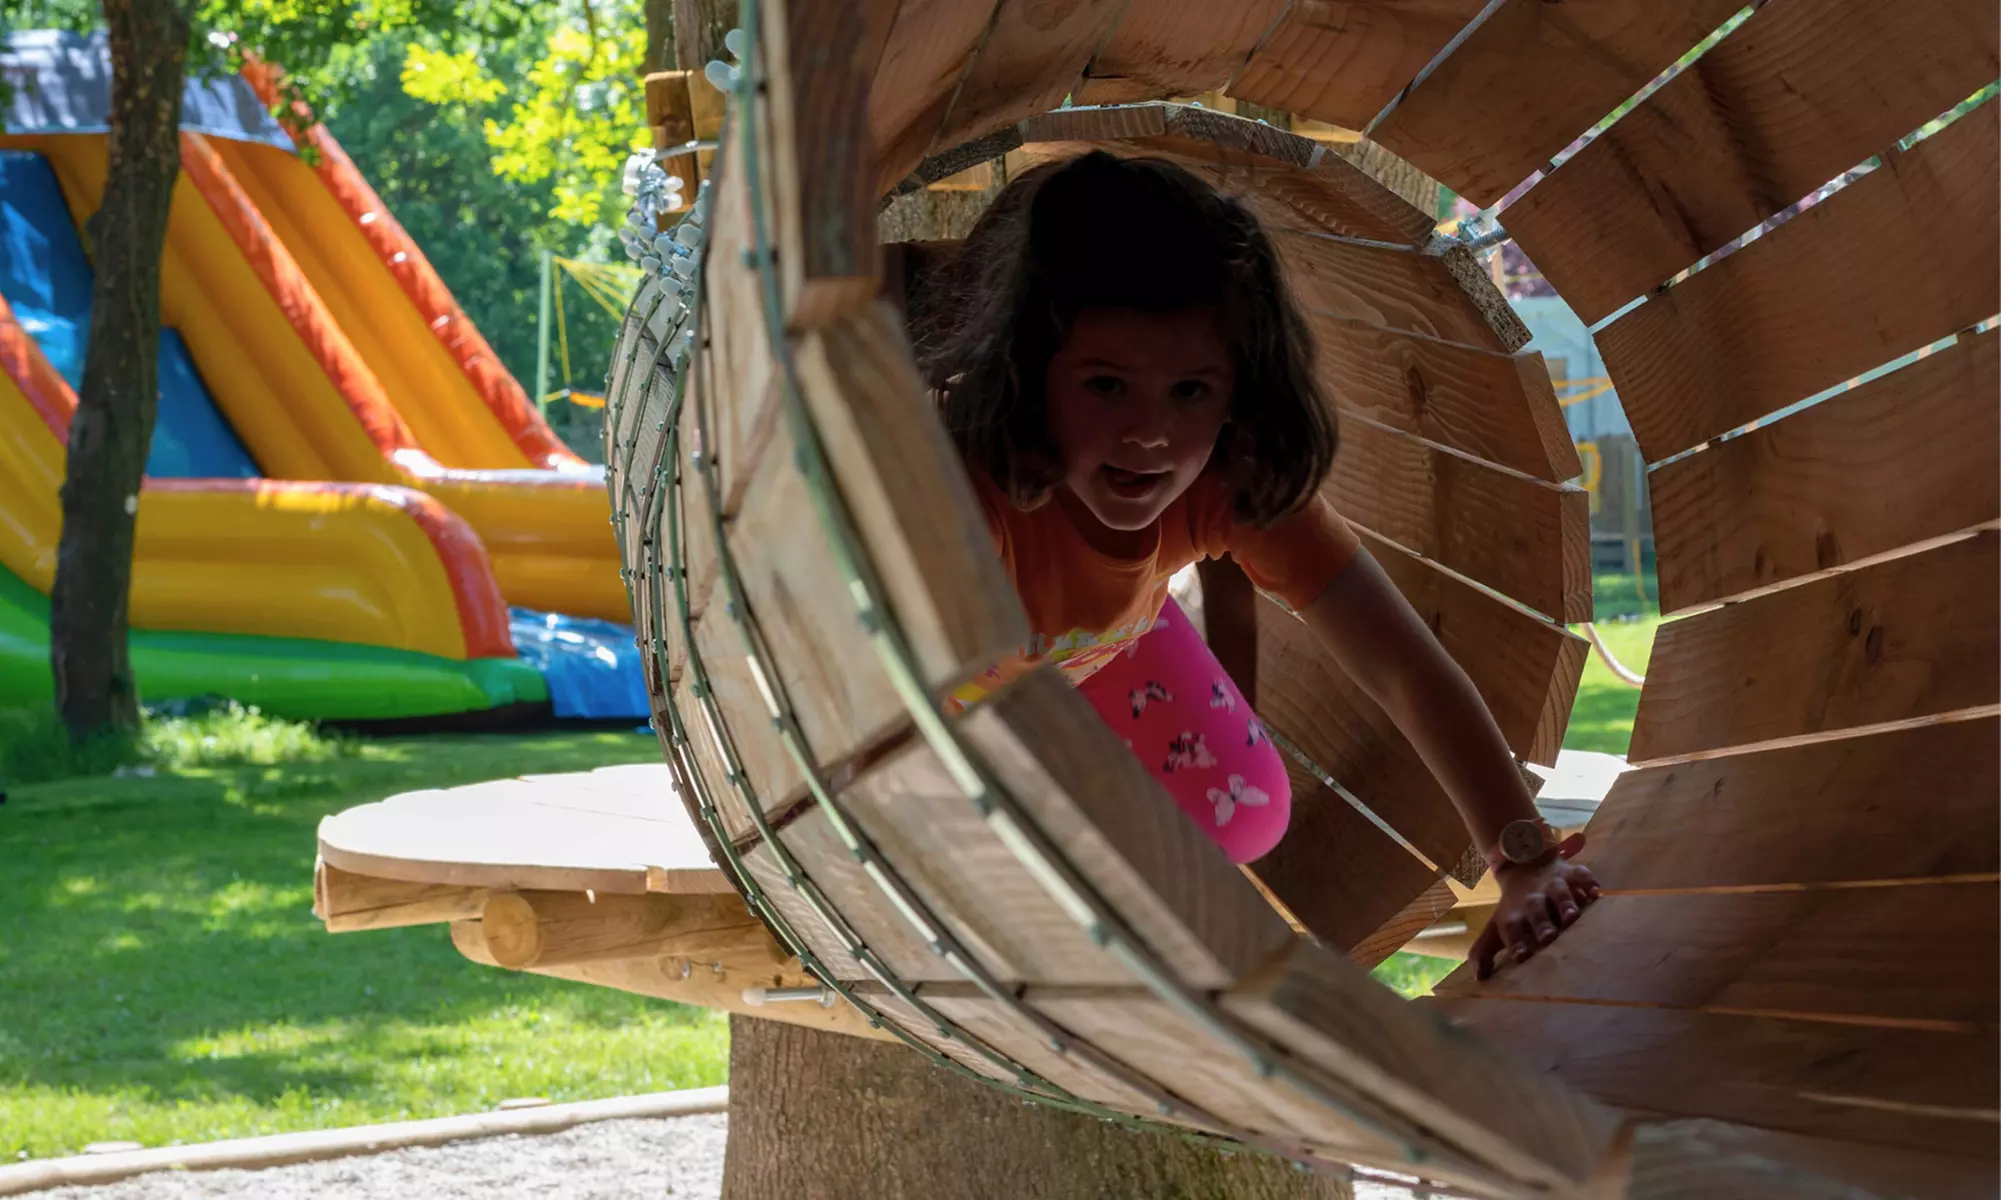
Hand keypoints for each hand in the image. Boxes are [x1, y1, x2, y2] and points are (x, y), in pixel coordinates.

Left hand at [1470, 833, 1599, 979]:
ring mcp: (1553, 884)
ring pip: (1558, 892)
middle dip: (1541, 923)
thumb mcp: (1498, 928)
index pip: (1512, 928)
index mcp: (1514, 915)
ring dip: (1564, 904)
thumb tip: (1479, 977)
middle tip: (1548, 937)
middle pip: (1535, 910)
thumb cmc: (1516, 909)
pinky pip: (1581, 875)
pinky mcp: (1571, 873)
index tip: (1521, 956)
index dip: (1516, 941)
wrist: (1524, 865)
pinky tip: (1596, 895)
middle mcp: (1533, 899)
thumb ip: (1485, 952)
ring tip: (1572, 917)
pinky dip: (1588, 883)